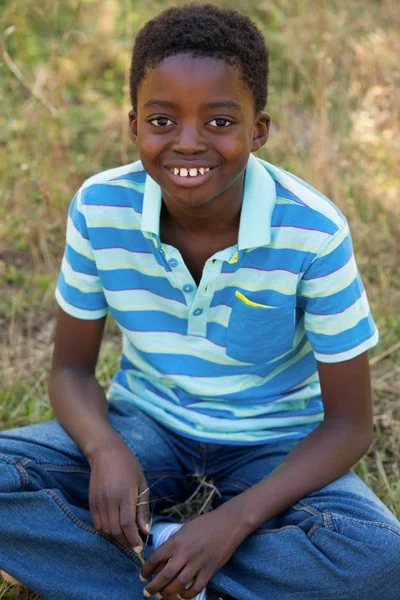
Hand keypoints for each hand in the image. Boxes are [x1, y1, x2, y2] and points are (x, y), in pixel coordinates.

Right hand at [88, 433, 149, 550]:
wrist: (106, 453)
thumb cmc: (129, 466)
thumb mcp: (142, 484)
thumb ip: (143, 509)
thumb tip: (145, 531)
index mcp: (125, 495)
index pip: (127, 524)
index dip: (133, 539)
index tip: (139, 548)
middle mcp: (110, 500)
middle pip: (116, 531)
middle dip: (126, 542)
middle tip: (134, 544)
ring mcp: (99, 502)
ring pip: (105, 530)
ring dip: (116, 538)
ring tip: (126, 537)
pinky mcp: (91, 503)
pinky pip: (97, 524)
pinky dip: (105, 532)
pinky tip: (114, 529)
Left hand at [140, 507, 245, 598]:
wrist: (228, 524)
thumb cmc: (204, 524)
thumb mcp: (184, 530)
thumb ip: (172, 545)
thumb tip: (160, 562)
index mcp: (176, 541)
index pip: (155, 558)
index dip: (146, 570)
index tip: (143, 577)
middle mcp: (185, 553)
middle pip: (165, 576)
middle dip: (153, 587)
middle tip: (147, 592)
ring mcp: (198, 563)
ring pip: (179, 585)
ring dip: (167, 593)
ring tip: (162, 596)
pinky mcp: (209, 570)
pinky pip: (196, 588)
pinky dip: (187, 595)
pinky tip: (181, 596)